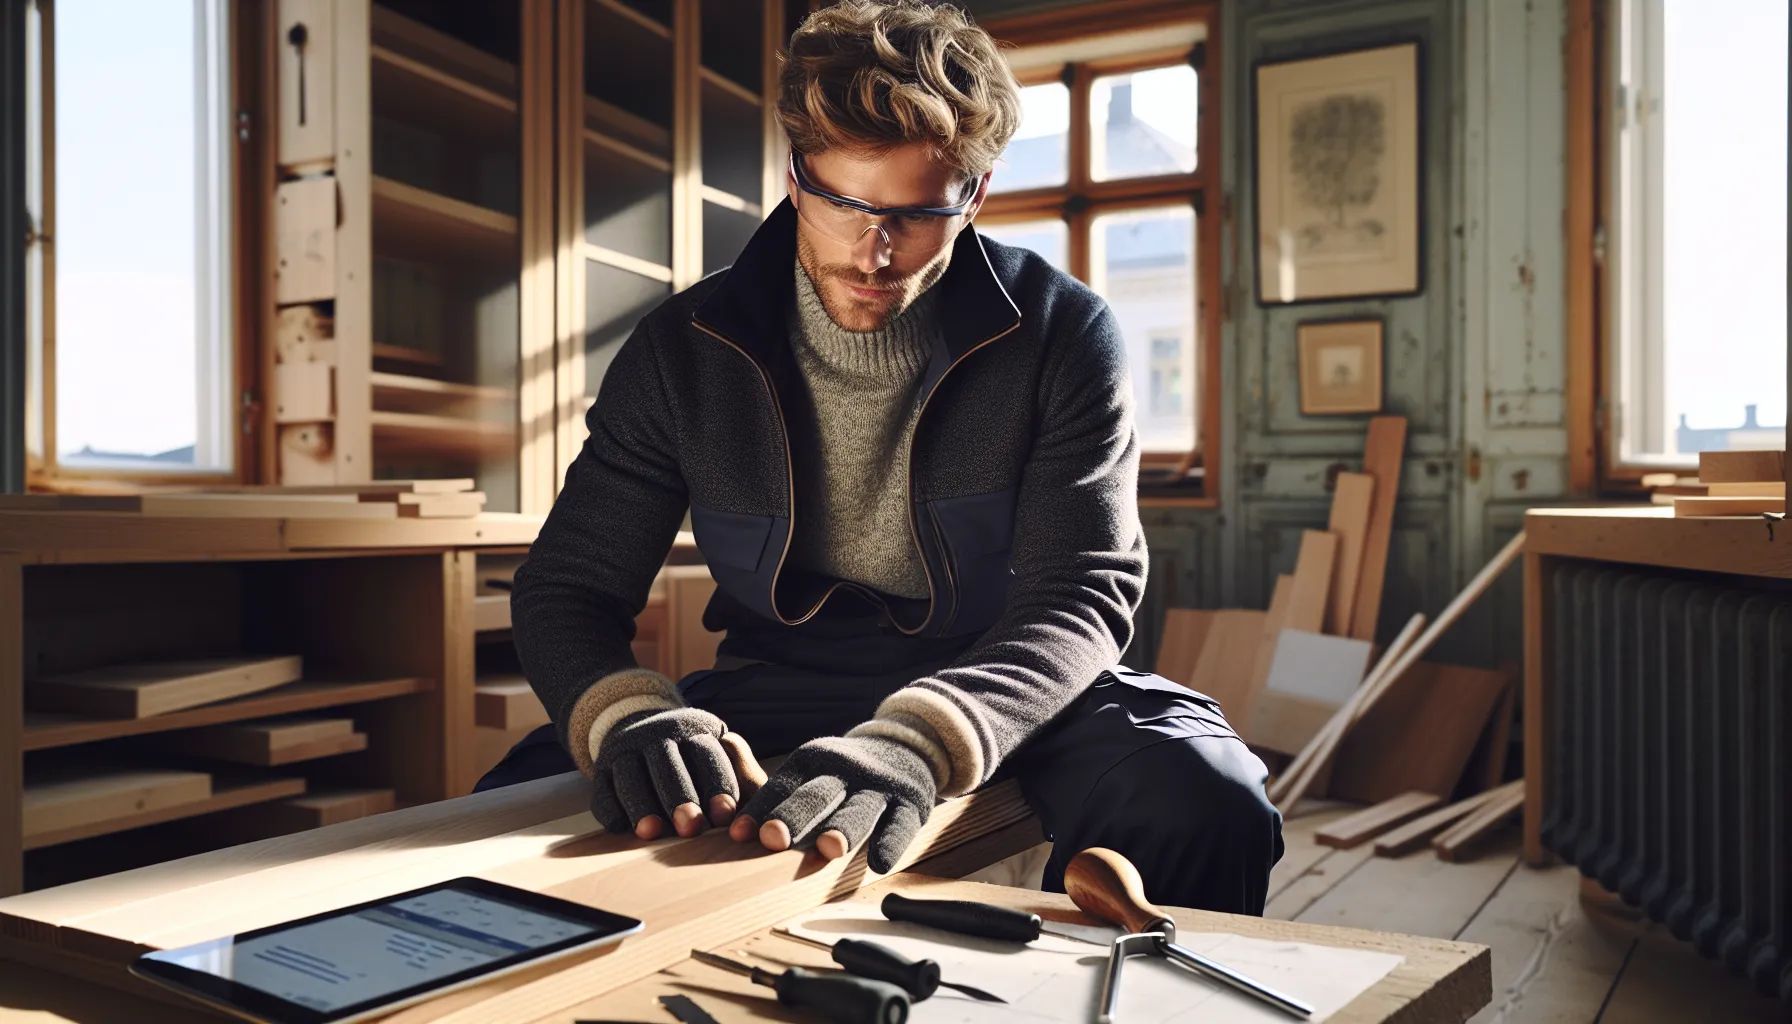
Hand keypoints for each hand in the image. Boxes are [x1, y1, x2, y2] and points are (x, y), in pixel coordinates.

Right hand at [590, 707, 762, 839]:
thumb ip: (745, 781)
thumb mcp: (721, 758)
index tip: (725, 816)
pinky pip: (602, 789)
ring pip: (631, 775)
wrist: (640, 731)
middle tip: (691, 827)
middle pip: (668, 764)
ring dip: (641, 804)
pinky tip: (620, 828)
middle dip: (680, 796)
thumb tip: (764, 815)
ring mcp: (625, 749)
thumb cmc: (694, 760)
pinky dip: (610, 808)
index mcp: (695, 730)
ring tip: (651, 832)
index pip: (707, 755)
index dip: (717, 784)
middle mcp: (658, 734)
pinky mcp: (601, 769)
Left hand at [729, 735, 936, 873]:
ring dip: (843, 828)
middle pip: (817, 794)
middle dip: (795, 815)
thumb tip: (723, 801)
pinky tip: (879, 863)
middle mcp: (845, 769)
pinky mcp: (911, 803)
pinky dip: (891, 843)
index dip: (760, 809)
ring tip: (828, 849)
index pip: (782, 785)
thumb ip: (770, 790)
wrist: (907, 746)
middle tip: (773, 838)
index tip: (737, 834)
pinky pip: (901, 824)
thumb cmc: (842, 774)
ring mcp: (880, 786)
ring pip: (859, 808)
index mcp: (813, 760)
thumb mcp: (809, 771)